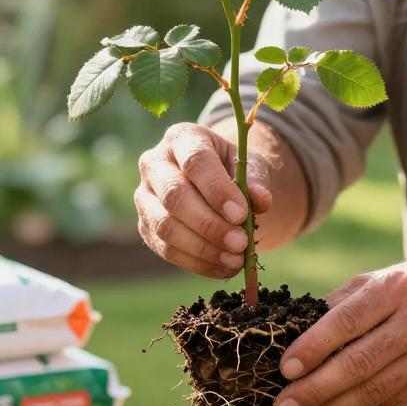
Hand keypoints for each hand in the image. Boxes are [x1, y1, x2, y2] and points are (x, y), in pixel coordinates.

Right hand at [135, 123, 271, 278]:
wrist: (213, 182)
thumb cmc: (231, 169)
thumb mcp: (249, 166)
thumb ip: (256, 180)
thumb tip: (261, 200)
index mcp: (182, 138)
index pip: (195, 161)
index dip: (217, 190)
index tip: (241, 214)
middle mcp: (154, 163)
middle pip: (174, 195)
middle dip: (209, 224)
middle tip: (241, 243)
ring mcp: (144, 196)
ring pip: (165, 226)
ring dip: (203, 247)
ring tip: (235, 259)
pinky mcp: (145, 226)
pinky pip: (166, 249)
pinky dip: (197, 263)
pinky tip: (224, 268)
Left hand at [273, 259, 406, 405]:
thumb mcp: (381, 278)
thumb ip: (341, 303)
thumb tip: (294, 334)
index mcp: (395, 288)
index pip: (347, 321)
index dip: (313, 347)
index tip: (285, 369)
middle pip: (358, 363)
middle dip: (315, 389)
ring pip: (373, 391)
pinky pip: (388, 403)